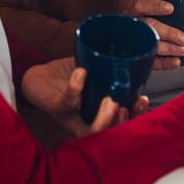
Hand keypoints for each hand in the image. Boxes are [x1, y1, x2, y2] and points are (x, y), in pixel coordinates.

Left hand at [20, 56, 149, 137]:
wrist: (39, 79)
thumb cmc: (69, 78)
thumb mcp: (94, 72)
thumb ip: (110, 67)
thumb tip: (131, 50)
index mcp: (100, 113)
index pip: (123, 122)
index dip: (137, 116)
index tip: (144, 100)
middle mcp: (88, 122)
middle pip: (110, 133)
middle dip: (122, 123)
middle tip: (126, 108)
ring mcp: (72, 118)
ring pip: (89, 130)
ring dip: (103, 118)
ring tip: (111, 100)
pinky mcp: (56, 108)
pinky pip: (67, 102)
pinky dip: (75, 88)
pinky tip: (81, 73)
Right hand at [128, 0, 183, 70]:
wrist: (125, 47)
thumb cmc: (144, 28)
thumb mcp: (147, 17)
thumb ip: (161, 15)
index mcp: (132, 14)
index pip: (140, 7)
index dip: (154, 7)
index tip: (170, 8)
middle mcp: (131, 27)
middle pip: (147, 28)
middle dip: (168, 33)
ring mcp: (131, 43)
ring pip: (148, 45)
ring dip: (169, 49)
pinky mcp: (136, 58)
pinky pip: (149, 62)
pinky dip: (164, 63)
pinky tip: (175, 61)